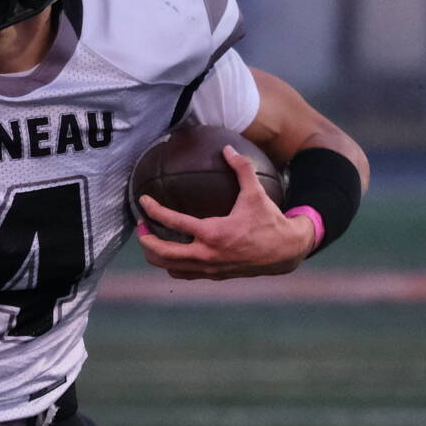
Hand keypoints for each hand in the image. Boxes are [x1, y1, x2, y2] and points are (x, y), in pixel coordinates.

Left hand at [135, 145, 313, 279]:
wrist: (285, 251)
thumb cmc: (269, 221)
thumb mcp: (257, 193)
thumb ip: (242, 169)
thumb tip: (227, 149)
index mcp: (214, 233)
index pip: (173, 222)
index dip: (154, 211)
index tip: (143, 201)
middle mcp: (207, 254)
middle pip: (162, 253)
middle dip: (145, 240)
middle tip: (140, 227)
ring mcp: (208, 268)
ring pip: (169, 267)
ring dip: (155, 255)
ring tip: (150, 241)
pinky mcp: (212, 276)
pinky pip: (183, 274)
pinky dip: (171, 265)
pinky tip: (169, 253)